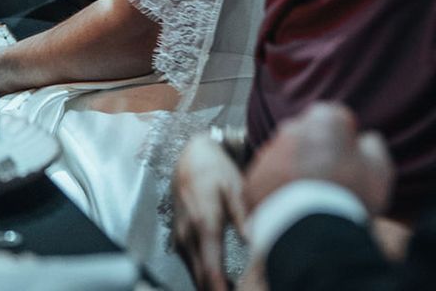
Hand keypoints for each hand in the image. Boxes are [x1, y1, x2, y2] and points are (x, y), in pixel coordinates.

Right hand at [172, 133, 246, 290]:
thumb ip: (244, 216)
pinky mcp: (179, 239)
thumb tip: (257, 243)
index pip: (211, 271)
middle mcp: (187, 234)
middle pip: (201, 281)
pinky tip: (226, 280)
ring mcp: (180, 238)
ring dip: (213, 287)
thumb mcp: (235, 188)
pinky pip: (192, 268)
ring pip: (195, 277)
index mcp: (204, 224)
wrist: (190, 157)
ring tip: (239, 288)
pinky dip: (206, 279)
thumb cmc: (215, 171)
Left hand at [244, 103, 393, 215]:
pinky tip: (296, 205)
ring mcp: (269, 151)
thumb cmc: (349, 196)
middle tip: (332, 178)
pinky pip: (269, 177)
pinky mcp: (254, 175)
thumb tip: (366, 139)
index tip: (349, 155)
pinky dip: (280, 187)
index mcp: (322, 119)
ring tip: (315, 196)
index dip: (344, 136)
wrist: (311, 230)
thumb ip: (373, 146)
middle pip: (307, 134)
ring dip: (297, 168)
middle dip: (318, 150)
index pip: (333, 116)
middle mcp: (290, 128)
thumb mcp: (379, 169)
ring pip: (286, 155)